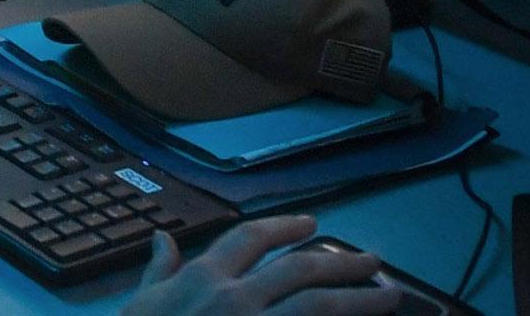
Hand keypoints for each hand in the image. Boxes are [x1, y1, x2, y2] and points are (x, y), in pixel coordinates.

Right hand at [124, 217, 401, 315]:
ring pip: (318, 306)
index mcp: (205, 277)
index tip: (311, 224)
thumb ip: (160, 271)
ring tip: (388, 295)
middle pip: (298, 270)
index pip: (250, 238)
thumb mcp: (142, 303)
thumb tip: (163, 239)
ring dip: (358, 298)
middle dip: (339, 263)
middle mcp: (236, 297)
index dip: (283, 227)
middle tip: (372, 260)